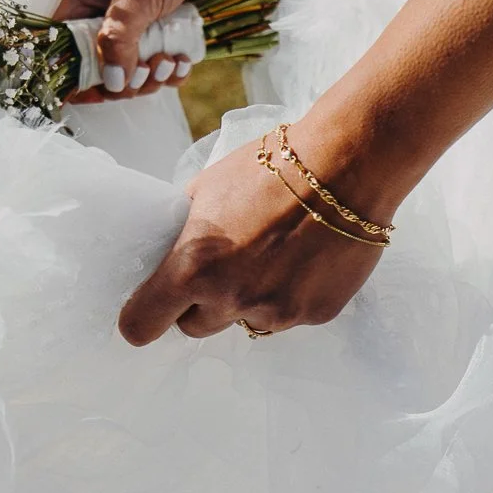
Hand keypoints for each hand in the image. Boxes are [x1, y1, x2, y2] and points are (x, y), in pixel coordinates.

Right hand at [53, 0, 234, 100]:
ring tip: (169, 62)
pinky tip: (183, 61)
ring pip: (131, 75)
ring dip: (150, 79)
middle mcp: (103, 18)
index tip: (99, 89)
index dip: (74, 78)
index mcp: (83, 3)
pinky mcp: (160, 33)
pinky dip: (170, 73)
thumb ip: (121, 37)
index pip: (63, 51)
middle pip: (99, 72)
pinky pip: (158, 68)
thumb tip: (112, 81)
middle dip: (123, 83)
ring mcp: (133, 28)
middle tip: (147, 72)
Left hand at [118, 137, 384, 343]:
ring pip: (246, 321)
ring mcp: (276, 312)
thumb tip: (171, 244)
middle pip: (195, 328)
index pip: (143, 324)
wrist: (349, 165)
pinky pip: (288, 316)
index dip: (143, 318)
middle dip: (201, 304)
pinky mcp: (314, 314)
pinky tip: (304, 258)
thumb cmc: (275, 166)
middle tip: (221, 269)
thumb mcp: (209, 187)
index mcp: (194, 267)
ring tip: (273, 255)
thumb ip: (185, 226)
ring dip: (249, 299)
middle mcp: (232, 298)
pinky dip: (290, 294)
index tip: (151, 309)